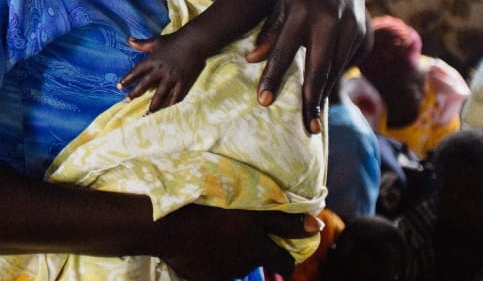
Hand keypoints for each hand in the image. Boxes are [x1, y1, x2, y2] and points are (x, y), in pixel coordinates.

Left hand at [121, 29, 214, 111]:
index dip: (127, 79)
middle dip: (135, 93)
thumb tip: (128, 40)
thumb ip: (141, 44)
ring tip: (148, 113)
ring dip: (153, 104)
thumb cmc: (174, 40)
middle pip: (145, 84)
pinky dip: (172, 104)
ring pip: (160, 94)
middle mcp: (160, 70)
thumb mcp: (156, 41)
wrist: (194, 41)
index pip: (136, 71)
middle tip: (126, 101)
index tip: (119, 87)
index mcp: (152, 60)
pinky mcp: (183, 81)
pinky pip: (176, 95)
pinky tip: (168, 111)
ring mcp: (172, 77)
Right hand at [156, 205, 316, 279]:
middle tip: (239, 233)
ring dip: (231, 253)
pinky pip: (213, 271)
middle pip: (257, 261)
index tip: (279, 244)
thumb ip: (283, 220)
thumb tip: (317, 227)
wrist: (165, 224)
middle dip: (254, 250)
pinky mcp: (201, 278)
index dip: (285, 254)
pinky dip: (211, 261)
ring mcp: (222, 274)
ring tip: (215, 234)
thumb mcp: (250, 209)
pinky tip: (200, 245)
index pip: (285, 261)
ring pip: (235, 264)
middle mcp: (244, 266)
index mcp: (258, 249)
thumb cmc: (209, 208)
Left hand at [247, 0, 366, 132]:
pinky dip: (335, 79)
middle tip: (306, 127)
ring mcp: (350, 27)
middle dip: (311, 99)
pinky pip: (347, 62)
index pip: (283, 50)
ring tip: (314, 119)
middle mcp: (328, 22)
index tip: (264, 100)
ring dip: (324, 94)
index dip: (273, 77)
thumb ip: (270, 30)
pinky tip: (326, 96)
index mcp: (302, 12)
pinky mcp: (363, 32)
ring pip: (335, 68)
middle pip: (317, 67)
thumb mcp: (280, 0)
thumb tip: (252, 59)